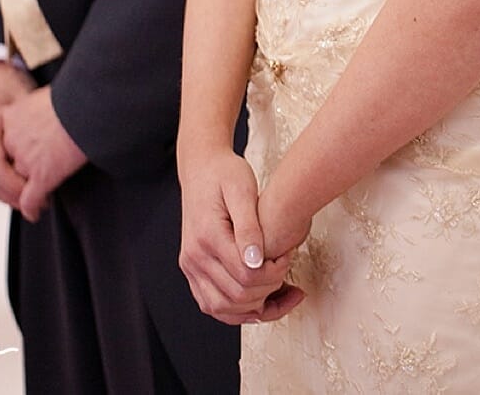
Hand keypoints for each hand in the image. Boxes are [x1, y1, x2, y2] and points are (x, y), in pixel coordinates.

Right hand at [0, 61, 34, 209]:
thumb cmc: (5, 79)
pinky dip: (0, 184)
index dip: (15, 187)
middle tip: (37, 206)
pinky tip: (19, 187)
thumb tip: (55, 147)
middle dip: (13, 198)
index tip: (36, 196)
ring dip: (7, 195)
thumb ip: (31, 125)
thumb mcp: (23, 97)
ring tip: (31, 199)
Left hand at [1, 86, 87, 222]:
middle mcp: (11, 140)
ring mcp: (24, 160)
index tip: (23, 159)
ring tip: (39, 196)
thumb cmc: (74, 95)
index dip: (14, 154)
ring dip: (26, 193)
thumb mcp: (45, 95)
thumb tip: (46, 113)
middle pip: (10, 164)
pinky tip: (36, 212)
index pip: (4, 143)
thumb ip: (37, 109)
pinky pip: (30, 200)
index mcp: (10, 117)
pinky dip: (32, 209)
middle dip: (19, 174)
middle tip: (31, 179)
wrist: (87, 105)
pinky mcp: (41, 177)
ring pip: (18, 184)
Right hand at [179, 148, 304, 325]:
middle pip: (236, 295)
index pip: (245, 275)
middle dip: (269, 289)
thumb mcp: (242, 188)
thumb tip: (258, 262)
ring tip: (282, 292)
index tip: (289, 256)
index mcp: (207, 236)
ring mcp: (191, 267)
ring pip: (223, 309)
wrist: (201, 168)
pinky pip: (214, 305)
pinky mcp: (193, 271)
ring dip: (255, 308)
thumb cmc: (224, 173)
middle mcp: (194, 257)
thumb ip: (249, 226)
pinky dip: (238, 311)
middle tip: (287, 268)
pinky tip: (261, 301)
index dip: (274, 273)